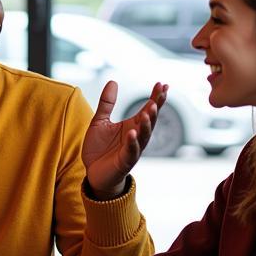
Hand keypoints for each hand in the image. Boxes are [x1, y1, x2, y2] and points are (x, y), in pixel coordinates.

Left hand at [82, 81, 167, 197]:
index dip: (156, 97)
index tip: (162, 84)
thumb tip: (113, 81)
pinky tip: (132, 132)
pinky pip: (131, 151)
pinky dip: (132, 142)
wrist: (93, 173)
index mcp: (132, 125)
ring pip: (144, 136)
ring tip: (150, 110)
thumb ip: (107, 103)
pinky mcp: (124, 162)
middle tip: (161, 93)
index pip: (148, 109)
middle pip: (150, 120)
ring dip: (147, 123)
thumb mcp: (100, 121)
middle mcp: (136, 136)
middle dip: (156, 107)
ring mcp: (132, 149)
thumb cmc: (100, 148)